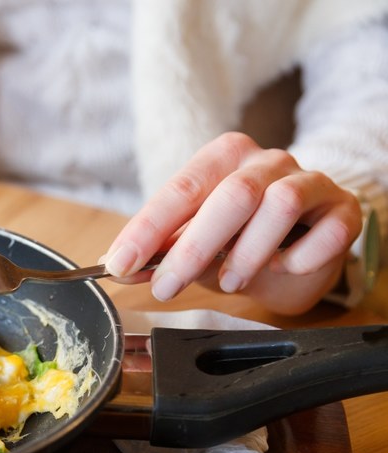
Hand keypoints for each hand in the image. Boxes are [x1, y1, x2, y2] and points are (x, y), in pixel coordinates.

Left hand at [101, 132, 361, 314]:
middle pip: (232, 194)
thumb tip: (118, 267)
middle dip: (194, 246)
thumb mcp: (194, 244)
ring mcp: (309, 181)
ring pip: (281, 203)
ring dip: (249, 251)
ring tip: (229, 281)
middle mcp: (266, 161)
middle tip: (167, 287)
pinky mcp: (343, 210)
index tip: (122, 262)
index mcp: (223, 157)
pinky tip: (283, 268)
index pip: (182, 188)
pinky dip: (302, 256)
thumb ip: (160, 252)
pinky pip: (328, 229)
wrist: (300, 252)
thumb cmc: (240, 241)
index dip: (149, 228)